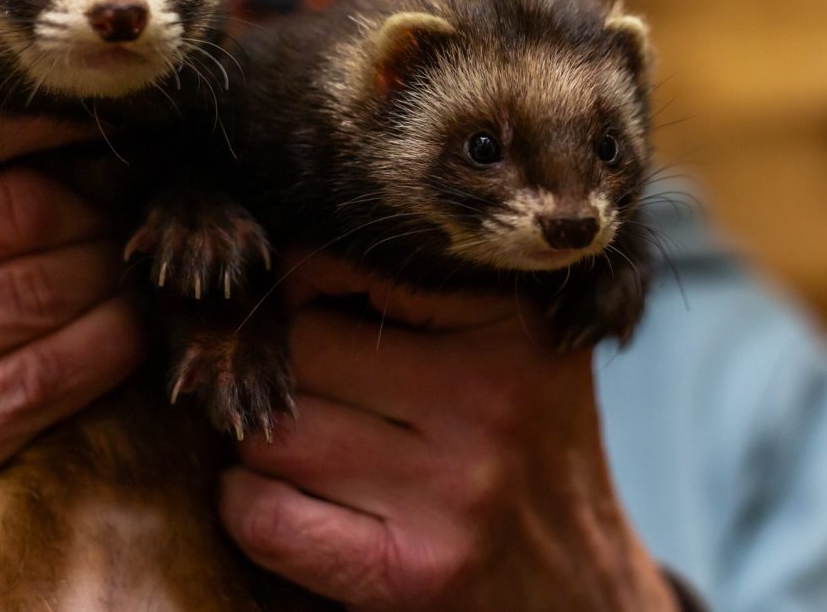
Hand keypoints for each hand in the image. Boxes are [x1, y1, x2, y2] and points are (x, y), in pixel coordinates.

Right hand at [0, 95, 144, 611]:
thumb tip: (74, 128)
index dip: (34, 122)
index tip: (90, 132)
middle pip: (15, 209)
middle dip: (94, 206)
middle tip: (122, 212)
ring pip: (42, 289)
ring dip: (111, 274)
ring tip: (123, 268)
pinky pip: (48, 374)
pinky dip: (110, 342)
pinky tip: (126, 329)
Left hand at [219, 252, 677, 610]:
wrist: (578, 584)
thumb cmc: (522, 443)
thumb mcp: (510, 344)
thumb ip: (422, 288)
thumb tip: (274, 247)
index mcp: (508, 322)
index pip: (345, 265)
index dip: (302, 286)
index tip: (305, 310)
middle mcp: (489, 399)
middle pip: (299, 349)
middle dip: (281, 367)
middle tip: (304, 386)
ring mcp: (453, 491)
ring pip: (275, 432)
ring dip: (263, 440)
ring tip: (306, 444)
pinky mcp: (411, 573)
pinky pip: (265, 517)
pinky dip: (247, 506)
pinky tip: (282, 500)